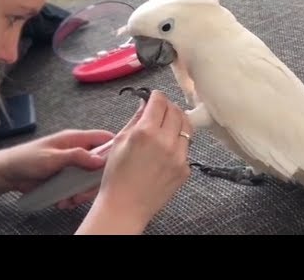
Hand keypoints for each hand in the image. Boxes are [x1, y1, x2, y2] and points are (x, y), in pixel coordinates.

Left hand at [0, 129, 113, 208]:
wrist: (9, 173)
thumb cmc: (27, 158)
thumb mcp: (53, 157)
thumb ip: (77, 156)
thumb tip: (100, 160)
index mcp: (76, 139)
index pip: (104, 138)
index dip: (114, 149)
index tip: (116, 165)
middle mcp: (78, 152)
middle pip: (100, 164)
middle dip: (94, 180)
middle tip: (84, 192)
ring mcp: (73, 166)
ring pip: (89, 180)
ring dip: (82, 192)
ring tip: (71, 199)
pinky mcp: (67, 179)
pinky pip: (78, 189)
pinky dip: (73, 197)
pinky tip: (63, 201)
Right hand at [78, 90, 191, 233]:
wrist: (125, 206)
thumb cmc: (116, 176)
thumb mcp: (119, 142)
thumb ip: (135, 120)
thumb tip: (144, 104)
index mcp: (145, 133)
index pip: (159, 102)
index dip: (156, 96)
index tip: (154, 96)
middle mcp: (165, 142)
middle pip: (176, 111)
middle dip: (168, 106)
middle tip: (161, 108)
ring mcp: (179, 157)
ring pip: (187, 127)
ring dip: (177, 122)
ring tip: (168, 124)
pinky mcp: (185, 170)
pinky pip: (186, 148)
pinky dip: (178, 143)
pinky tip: (166, 149)